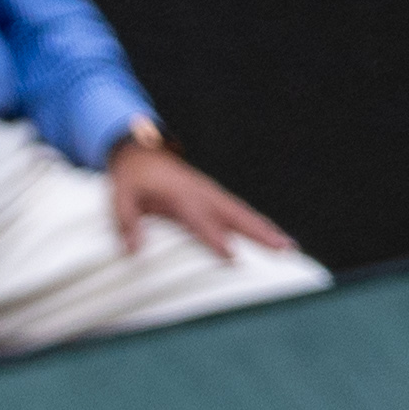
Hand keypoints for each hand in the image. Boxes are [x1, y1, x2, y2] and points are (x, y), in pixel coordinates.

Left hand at [103, 132, 289, 257]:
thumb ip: (126, 223)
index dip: (215, 239)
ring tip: (289, 247)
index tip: (233, 257)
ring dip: (266, 229)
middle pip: (236, 215)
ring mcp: (211, 193)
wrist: (140, 151)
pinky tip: (272, 237)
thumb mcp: (119, 198)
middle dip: (260, 233)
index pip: (200, 221)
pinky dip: (256, 223)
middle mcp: (202, 193)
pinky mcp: (214, 195)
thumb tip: (133, 251)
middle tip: (284, 249)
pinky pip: (238, 210)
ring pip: (243, 213)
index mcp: (180, 195)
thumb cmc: (130, 178)